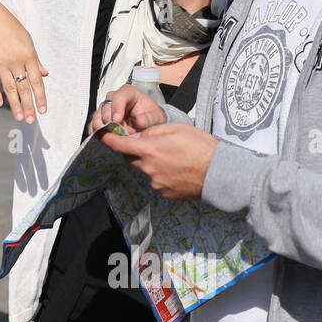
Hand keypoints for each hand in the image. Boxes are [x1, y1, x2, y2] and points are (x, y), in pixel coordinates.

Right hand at [0, 1, 48, 123]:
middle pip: (24, 87)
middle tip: (31, 120)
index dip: (40, 97)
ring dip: (14, 104)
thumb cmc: (11, 29)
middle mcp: (16, 60)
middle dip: (28, 106)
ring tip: (19, 117)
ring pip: (9, 87)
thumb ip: (36, 59)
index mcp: (29, 55)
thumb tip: (45, 74)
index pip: (37, 81)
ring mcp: (1, 62)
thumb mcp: (27, 41)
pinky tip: (0, 104)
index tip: (43, 111)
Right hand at [87, 84, 166, 136]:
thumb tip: (140, 121)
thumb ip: (150, 118)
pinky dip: (95, 130)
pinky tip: (100, 136)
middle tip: (115, 131)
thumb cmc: (151, 116)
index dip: (116, 108)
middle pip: (106, 106)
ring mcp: (107, 107)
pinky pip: (93, 123)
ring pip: (98, 114)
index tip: (117, 120)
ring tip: (108, 135)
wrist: (147, 123)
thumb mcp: (156, 117)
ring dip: (101, 125)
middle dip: (109, 120)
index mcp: (129, 93)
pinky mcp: (101, 117)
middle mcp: (115, 98)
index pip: (119, 97)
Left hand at [99, 123, 216, 199]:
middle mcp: (148, 169)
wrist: (220, 173)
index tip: (101, 135)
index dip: (107, 139)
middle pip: (130, 158)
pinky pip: (154, 181)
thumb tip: (136, 136)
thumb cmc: (201, 147)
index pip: (119, 145)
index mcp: (149, 150)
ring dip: (150, 163)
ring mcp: (156, 183)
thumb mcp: (175, 129)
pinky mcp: (164, 193)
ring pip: (143, 169)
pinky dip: (160, 174)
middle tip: (153, 145)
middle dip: (136, 150)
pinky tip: (176, 169)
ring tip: (171, 158)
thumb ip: (151, 132)